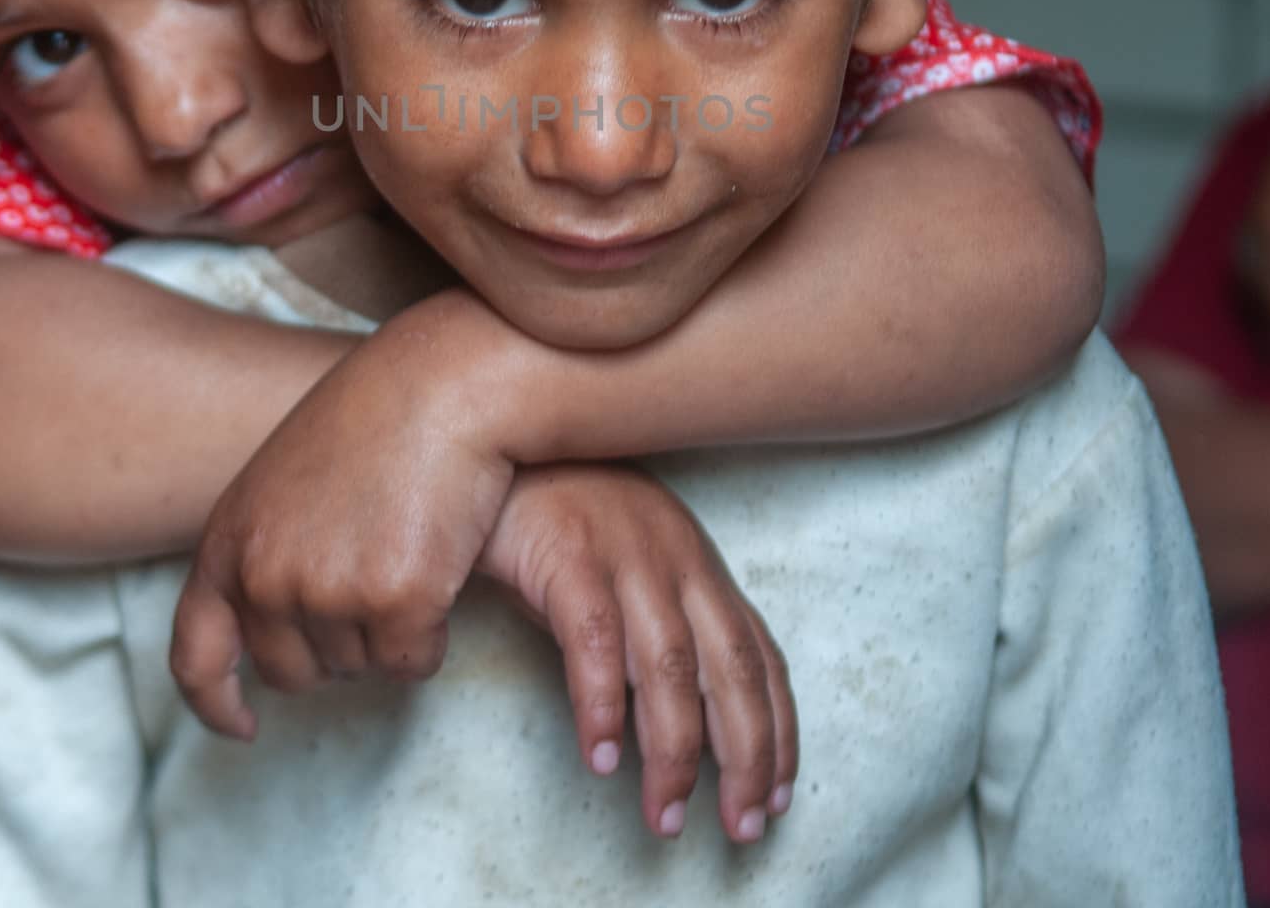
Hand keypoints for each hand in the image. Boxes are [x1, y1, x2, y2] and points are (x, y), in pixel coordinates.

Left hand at [170, 310, 515, 737]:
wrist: (443, 383)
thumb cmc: (376, 415)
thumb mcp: (285, 476)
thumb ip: (264, 546)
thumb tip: (268, 623)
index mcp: (228, 539)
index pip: (194, 653)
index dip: (215, 701)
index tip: (243, 724)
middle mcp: (265, 575)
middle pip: (292, 673)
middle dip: (335, 646)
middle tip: (376, 580)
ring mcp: (327, 592)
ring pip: (358, 668)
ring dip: (388, 631)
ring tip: (409, 549)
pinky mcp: (394, 601)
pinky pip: (412, 662)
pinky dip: (431, 633)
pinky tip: (440, 569)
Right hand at [478, 463, 797, 845]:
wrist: (492, 441)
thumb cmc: (555, 515)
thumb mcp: (625, 569)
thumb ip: (655, 629)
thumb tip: (672, 719)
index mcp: (697, 562)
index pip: (759, 656)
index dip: (777, 731)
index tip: (777, 797)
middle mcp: (676, 555)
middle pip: (731, 669)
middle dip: (745, 757)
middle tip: (740, 828)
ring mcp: (625, 550)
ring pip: (670, 665)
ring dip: (675, 750)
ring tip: (665, 814)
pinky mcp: (568, 551)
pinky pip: (595, 640)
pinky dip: (601, 704)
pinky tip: (601, 756)